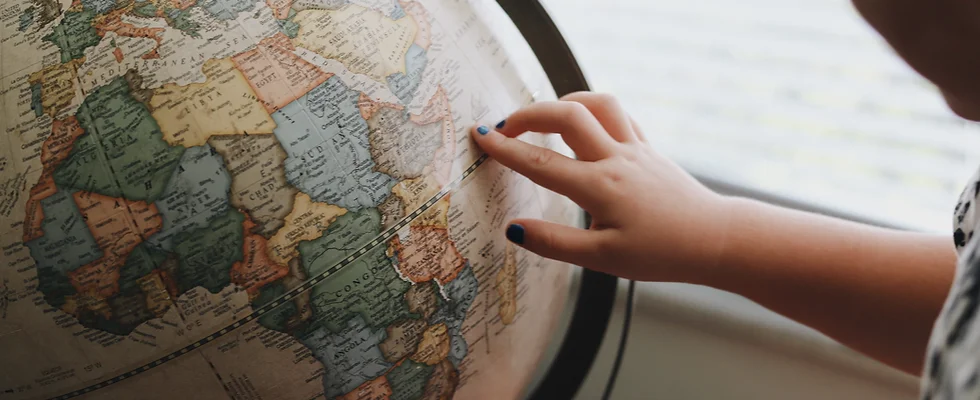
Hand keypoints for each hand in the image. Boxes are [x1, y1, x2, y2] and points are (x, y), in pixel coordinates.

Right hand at [471, 92, 731, 282]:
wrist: (714, 239)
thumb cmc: (662, 253)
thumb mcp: (603, 260)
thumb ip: (555, 243)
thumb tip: (514, 229)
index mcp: (600, 187)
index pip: (541, 162)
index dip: (506, 149)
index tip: (481, 137)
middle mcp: (616, 159)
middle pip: (566, 115)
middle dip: (529, 114)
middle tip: (504, 127)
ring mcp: (636, 148)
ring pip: (597, 104)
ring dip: (565, 103)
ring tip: (543, 119)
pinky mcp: (649, 149)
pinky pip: (619, 115)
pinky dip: (594, 112)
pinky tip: (584, 125)